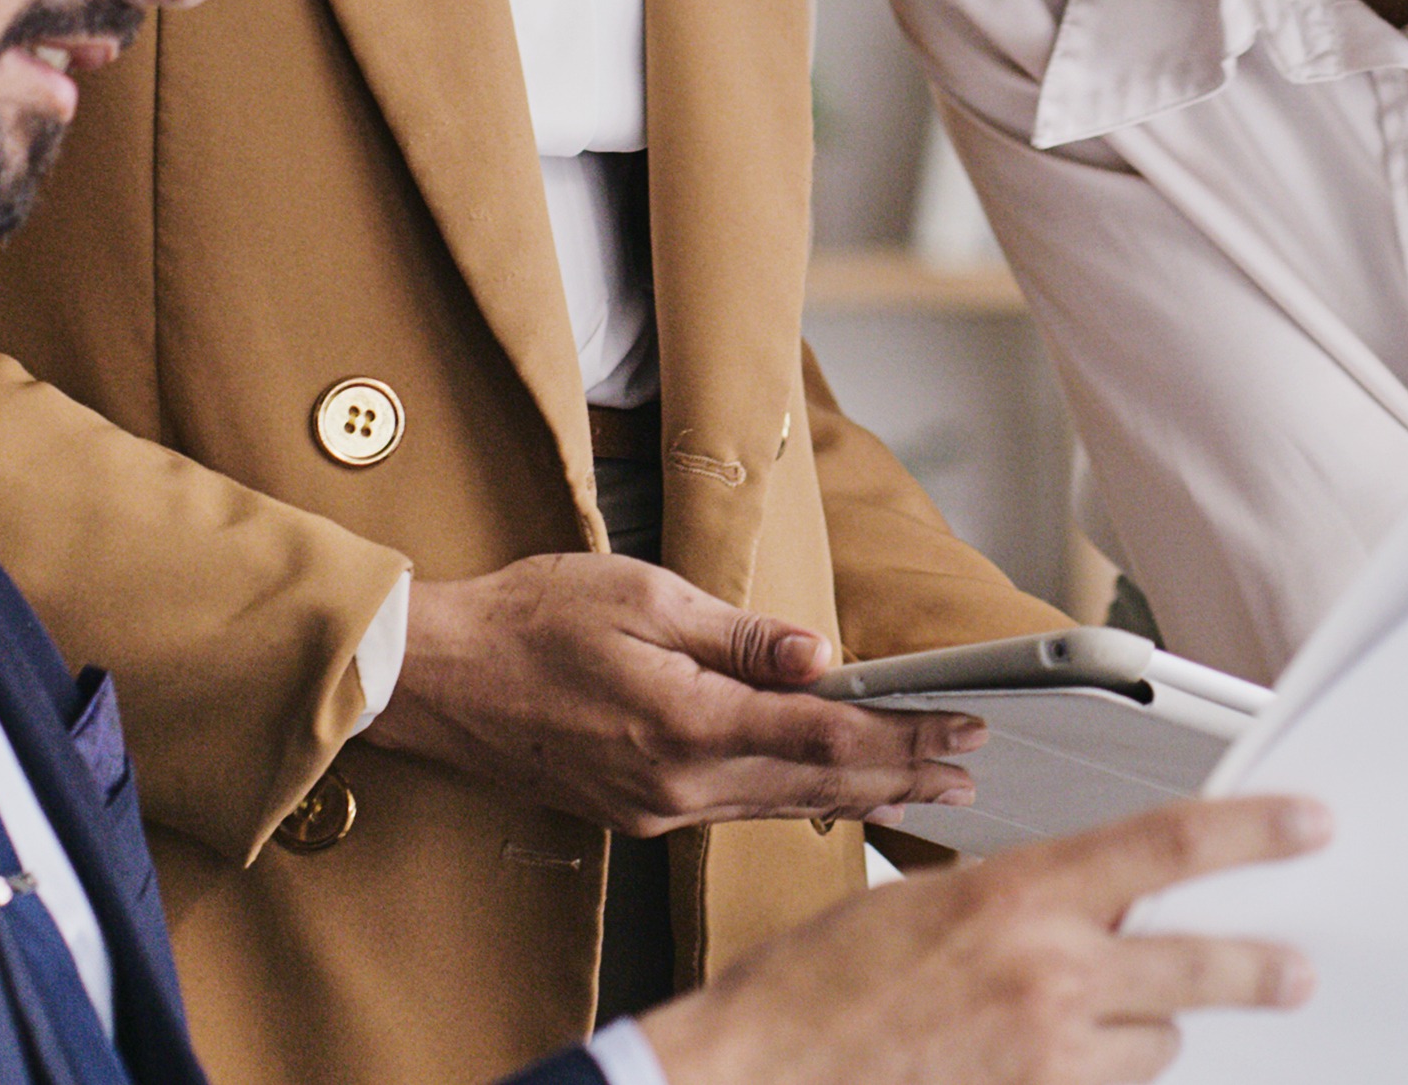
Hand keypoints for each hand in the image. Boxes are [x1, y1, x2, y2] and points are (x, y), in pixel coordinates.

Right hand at [363, 552, 985, 833]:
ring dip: (862, 796)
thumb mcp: (639, 594)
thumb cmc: (527, 620)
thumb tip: (817, 653)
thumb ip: (736, 633)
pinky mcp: (639, 812)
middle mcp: (678, 783)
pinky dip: (801, 801)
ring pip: (785, 808)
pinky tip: (833, 796)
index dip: (905, 734)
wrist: (435, 678)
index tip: (963, 725)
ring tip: (926, 789)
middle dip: (904, 774)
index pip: (826, 736)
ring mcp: (657, 808)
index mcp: (685, 723)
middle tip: (972, 767)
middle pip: (819, 785)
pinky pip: (741, 812)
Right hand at [633, 796, 1326, 1084]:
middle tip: (1295, 970)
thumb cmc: (816, 992)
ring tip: (1093, 1028)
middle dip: (1255, 968)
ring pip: (1157, 1047)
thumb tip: (1097, 904)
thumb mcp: (923, 904)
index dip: (1254, 831)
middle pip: (1198, 965)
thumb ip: (1022, 901)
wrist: (756, 1080)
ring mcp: (1048, 1061)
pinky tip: (1055, 1070)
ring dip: (1144, 1035)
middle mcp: (1047, 976)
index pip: (1168, 845)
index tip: (1307, 825)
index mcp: (1016, 895)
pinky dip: (1098, 1083)